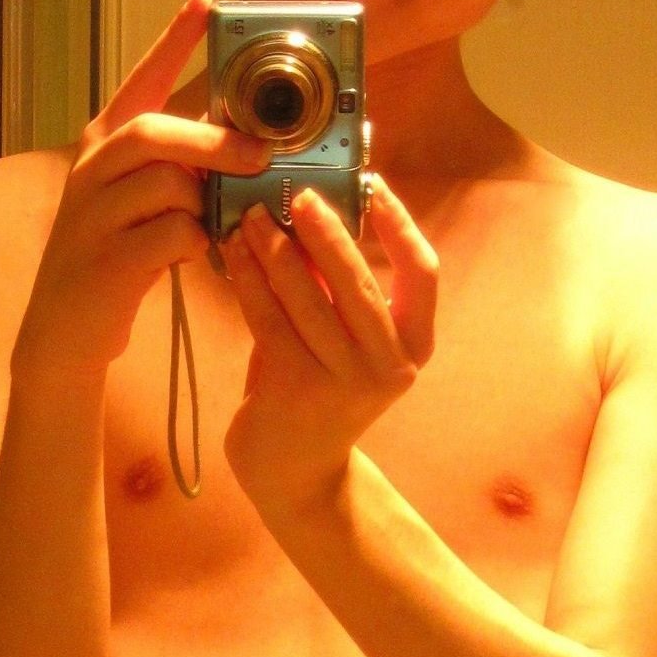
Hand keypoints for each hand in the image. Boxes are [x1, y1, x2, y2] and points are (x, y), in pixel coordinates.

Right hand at [13, 0, 272, 378]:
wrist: (65, 333)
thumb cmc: (116, 260)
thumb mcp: (139, 201)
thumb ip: (178, 168)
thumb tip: (244, 145)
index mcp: (102, 147)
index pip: (140, 79)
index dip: (173, 39)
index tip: (207, 0)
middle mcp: (92, 171)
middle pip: (154, 132)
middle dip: (213, 141)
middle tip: (260, 153)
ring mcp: (95, 215)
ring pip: (169, 185)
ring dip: (207, 203)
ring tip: (219, 221)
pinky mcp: (109, 260)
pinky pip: (174, 235)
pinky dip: (199, 243)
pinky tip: (198, 256)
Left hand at [219, 174, 437, 513]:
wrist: (294, 472)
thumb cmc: (317, 390)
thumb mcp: (343, 340)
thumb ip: (338, 290)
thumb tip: (313, 212)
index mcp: (414, 347)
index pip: (422, 272)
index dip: (401, 224)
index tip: (373, 183)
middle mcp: (389, 366)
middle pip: (359, 280)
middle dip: (326, 230)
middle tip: (297, 193)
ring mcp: (345, 382)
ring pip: (308, 296)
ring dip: (276, 249)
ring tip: (252, 217)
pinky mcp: (297, 390)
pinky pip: (269, 318)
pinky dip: (249, 279)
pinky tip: (233, 253)